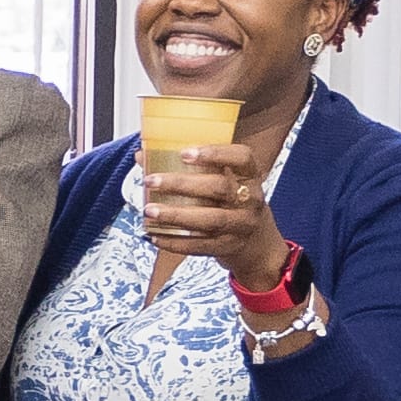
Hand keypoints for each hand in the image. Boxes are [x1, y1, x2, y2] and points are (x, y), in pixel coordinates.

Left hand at [142, 139, 289, 288]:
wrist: (258, 244)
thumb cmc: (230, 202)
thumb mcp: (223, 181)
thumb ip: (189, 167)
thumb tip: (142, 155)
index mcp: (250, 176)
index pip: (242, 157)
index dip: (216, 153)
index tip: (184, 153)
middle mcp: (251, 199)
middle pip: (219, 188)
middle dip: (182, 184)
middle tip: (151, 180)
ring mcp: (242, 225)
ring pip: (210, 219)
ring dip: (176, 215)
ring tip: (149, 210)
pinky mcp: (230, 247)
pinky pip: (201, 246)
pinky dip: (176, 242)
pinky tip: (155, 236)